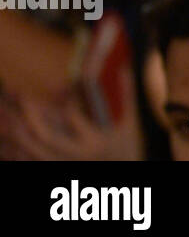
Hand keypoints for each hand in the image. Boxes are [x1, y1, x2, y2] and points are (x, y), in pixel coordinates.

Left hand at [6, 64, 143, 160]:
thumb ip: (125, 95)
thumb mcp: (129, 121)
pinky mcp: (55, 167)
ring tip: (10, 115)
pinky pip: (31, 161)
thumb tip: (124, 68)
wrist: (123, 168)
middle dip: (31, 116)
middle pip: (46, 136)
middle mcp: (76, 155)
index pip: (74, 118)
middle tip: (24, 97)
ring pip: (33, 150)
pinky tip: (11, 139)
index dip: (67, 101)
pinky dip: (18, 150)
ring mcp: (63, 164)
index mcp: (95, 141)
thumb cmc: (126, 145)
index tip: (64, 86)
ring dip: (19, 133)